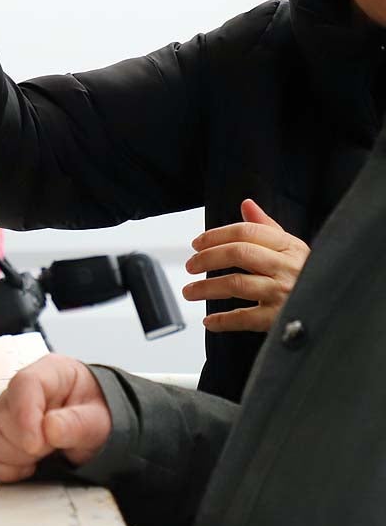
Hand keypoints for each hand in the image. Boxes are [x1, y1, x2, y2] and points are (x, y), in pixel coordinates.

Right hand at [0, 354, 110, 481]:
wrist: (94, 429)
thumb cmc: (97, 416)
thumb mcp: (100, 420)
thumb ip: (78, 423)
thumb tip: (50, 428)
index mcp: (49, 373)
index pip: (23, 384)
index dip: (24, 416)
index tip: (35, 446)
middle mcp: (19, 390)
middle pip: (0, 417)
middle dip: (25, 445)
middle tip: (51, 449)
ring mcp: (3, 411)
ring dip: (13, 457)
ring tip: (40, 456)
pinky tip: (23, 465)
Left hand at [183, 199, 309, 332]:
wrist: (335, 308)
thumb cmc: (306, 275)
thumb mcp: (291, 248)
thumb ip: (266, 227)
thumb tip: (246, 204)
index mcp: (289, 246)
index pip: (246, 232)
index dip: (216, 236)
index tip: (197, 244)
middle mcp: (287, 267)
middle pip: (239, 254)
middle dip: (207, 258)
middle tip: (190, 266)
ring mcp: (284, 293)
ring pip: (237, 284)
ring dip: (206, 288)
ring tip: (189, 292)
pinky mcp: (280, 319)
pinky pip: (245, 318)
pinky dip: (223, 320)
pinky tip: (209, 321)